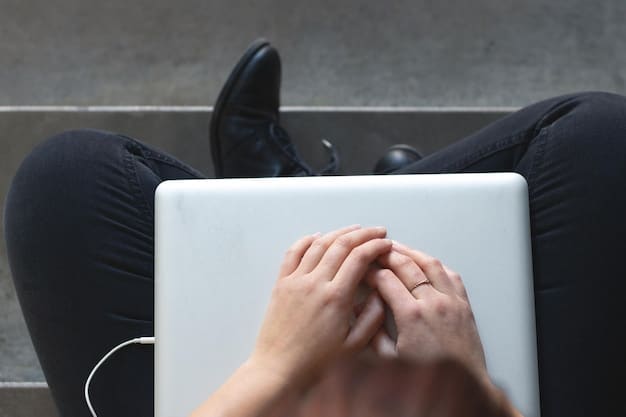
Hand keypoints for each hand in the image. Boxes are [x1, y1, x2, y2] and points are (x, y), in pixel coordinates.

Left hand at [249, 225, 392, 387]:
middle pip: (342, 245)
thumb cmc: (315, 361)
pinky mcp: (281, 283)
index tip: (386, 243)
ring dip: (339, 232)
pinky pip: (293, 253)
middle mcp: (315, 283)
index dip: (376, 246)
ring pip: (319, 244)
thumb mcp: (353, 345)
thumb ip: (372, 317)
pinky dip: (306, 240)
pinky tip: (318, 236)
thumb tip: (381, 293)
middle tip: (377, 231)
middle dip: (363, 234)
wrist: (279, 368)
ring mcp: (296, 280)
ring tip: (354, 229)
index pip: (359, 258)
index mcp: (336, 297)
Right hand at [367, 242, 487, 381]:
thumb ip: (374, 332)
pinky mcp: (464, 305)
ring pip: (430, 264)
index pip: (386, 280)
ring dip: (411, 252)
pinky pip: (450, 274)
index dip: (371, 271)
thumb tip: (363, 311)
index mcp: (412, 316)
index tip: (362, 269)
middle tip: (376, 251)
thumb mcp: (390, 361)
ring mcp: (452, 302)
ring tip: (397, 248)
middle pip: (406, 265)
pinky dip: (435, 265)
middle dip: (388, 254)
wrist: (464, 388)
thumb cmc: (428, 378)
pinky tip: (426, 263)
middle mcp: (433, 304)